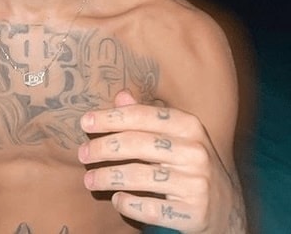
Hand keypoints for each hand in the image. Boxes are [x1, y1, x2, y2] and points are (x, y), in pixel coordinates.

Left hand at [77, 90, 245, 232]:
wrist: (228, 210)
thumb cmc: (189, 164)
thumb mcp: (175, 136)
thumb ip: (146, 117)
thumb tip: (120, 95)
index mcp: (189, 126)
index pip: (142, 116)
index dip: (111, 118)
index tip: (85, 122)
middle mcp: (195, 152)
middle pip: (137, 144)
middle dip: (103, 148)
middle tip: (82, 153)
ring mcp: (197, 184)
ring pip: (139, 176)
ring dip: (107, 177)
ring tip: (89, 179)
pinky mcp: (194, 213)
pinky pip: (149, 209)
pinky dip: (127, 204)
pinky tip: (116, 199)